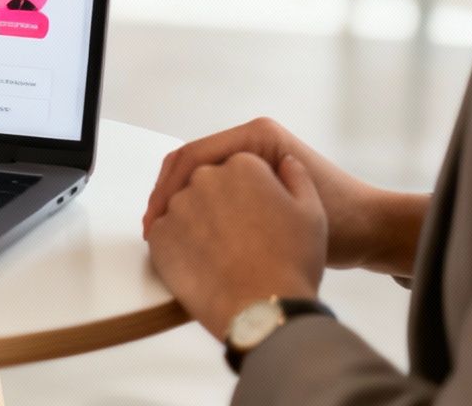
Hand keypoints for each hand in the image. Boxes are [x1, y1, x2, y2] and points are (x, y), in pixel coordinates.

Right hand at [145, 117, 416, 272]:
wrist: (374, 232)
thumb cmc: (344, 221)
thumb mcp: (290, 205)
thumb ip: (238, 198)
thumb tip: (188, 203)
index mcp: (258, 137)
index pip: (195, 154)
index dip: (170, 187)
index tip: (157, 217)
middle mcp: (252, 143)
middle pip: (191, 164)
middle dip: (167, 194)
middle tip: (152, 227)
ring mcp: (252, 160)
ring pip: (198, 178)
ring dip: (178, 203)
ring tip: (163, 233)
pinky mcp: (254, 181)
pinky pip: (213, 191)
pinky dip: (196, 209)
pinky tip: (187, 233)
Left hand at [145, 151, 325, 337]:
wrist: (265, 309)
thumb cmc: (293, 263)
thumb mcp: (311, 212)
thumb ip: (296, 177)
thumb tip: (284, 162)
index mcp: (243, 165)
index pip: (236, 168)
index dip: (244, 193)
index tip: (247, 211)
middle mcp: (206, 178)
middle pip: (206, 184)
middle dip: (217, 204)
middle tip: (231, 235)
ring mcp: (178, 206)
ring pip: (183, 207)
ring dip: (195, 222)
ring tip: (217, 253)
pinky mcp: (159, 234)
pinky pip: (164, 232)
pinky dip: (177, 244)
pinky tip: (198, 264)